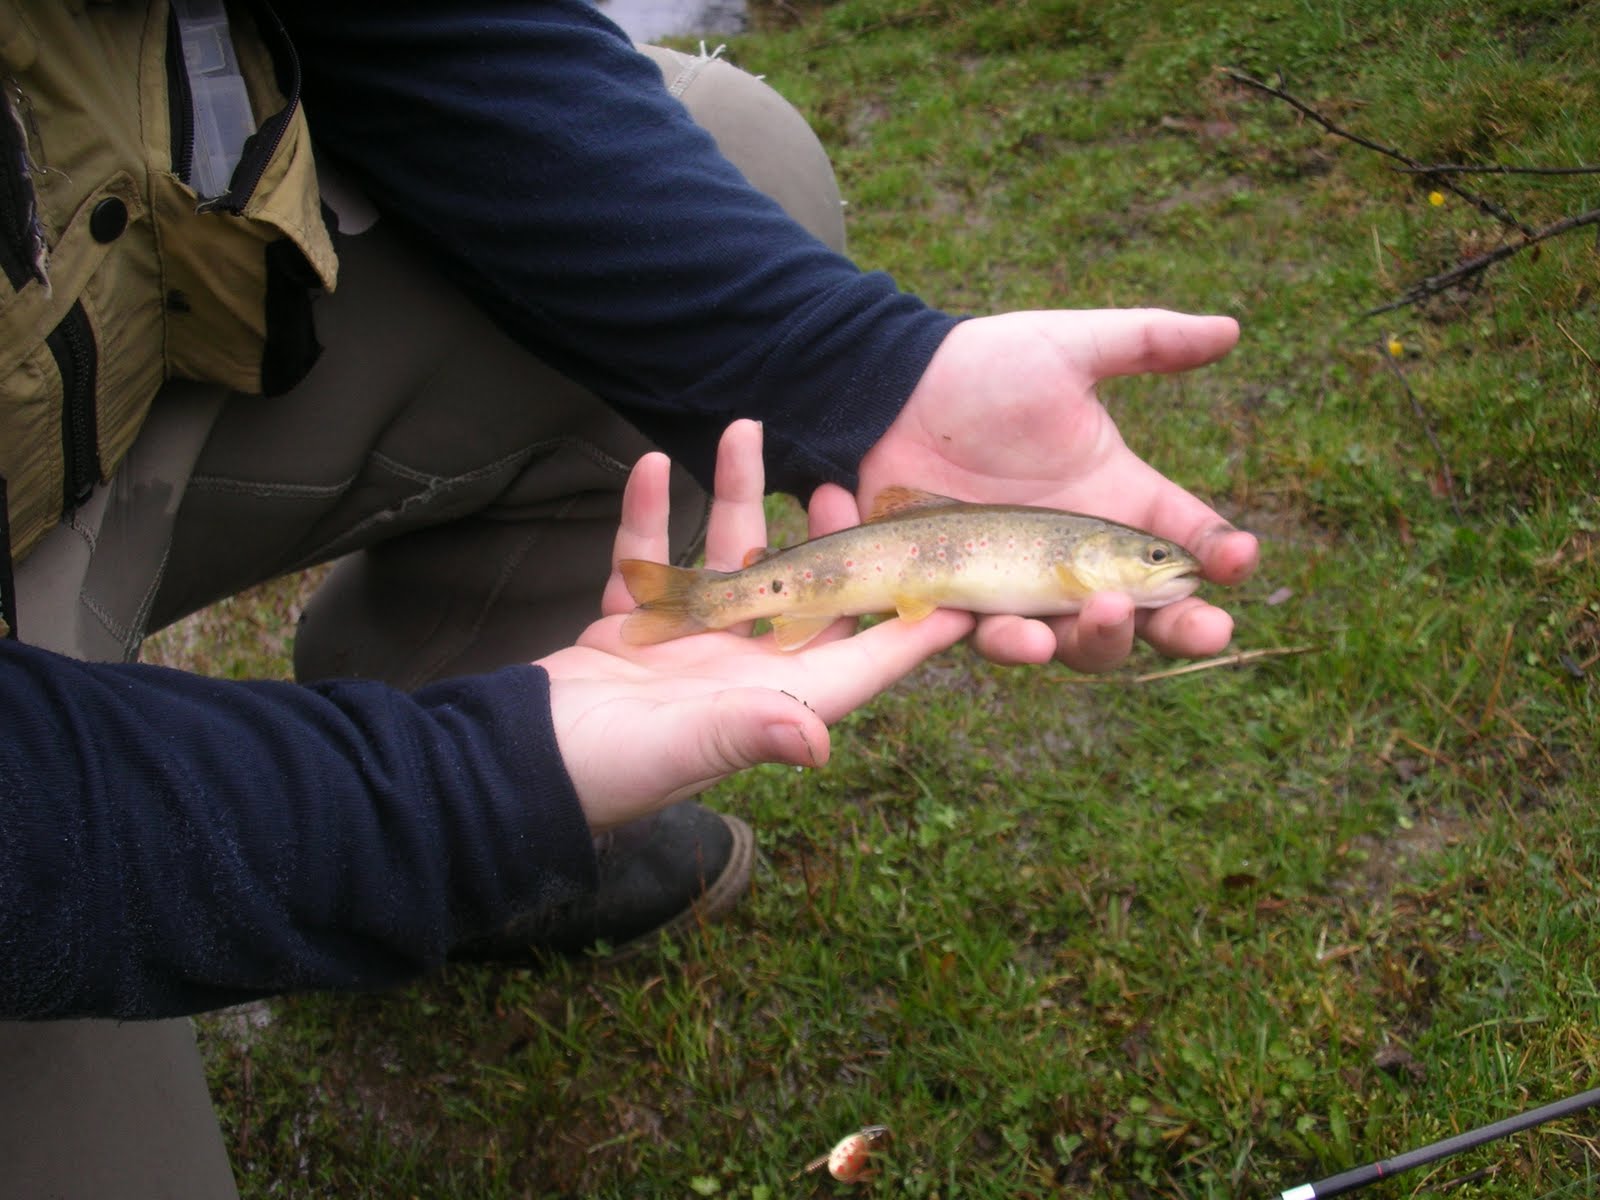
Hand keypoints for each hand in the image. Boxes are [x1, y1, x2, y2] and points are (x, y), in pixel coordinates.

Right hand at [540, 421, 973, 831]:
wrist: (508, 769)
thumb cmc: (600, 774)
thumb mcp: (679, 751)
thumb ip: (748, 733)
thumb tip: (818, 741)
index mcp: (773, 699)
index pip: (865, 659)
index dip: (916, 623)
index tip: (961, 579)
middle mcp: (742, 671)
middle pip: (806, 592)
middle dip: (830, 536)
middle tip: (845, 483)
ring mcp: (689, 647)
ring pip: (727, 557)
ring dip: (735, 497)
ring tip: (745, 431)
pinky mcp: (635, 629)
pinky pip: (650, 559)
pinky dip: (648, 514)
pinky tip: (648, 463)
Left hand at [858, 309, 1258, 671]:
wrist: (891, 393)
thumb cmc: (983, 369)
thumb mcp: (1068, 348)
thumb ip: (1145, 342)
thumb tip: (1229, 329)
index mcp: (1117, 501)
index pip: (1186, 542)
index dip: (1221, 556)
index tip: (1240, 558)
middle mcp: (1079, 557)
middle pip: (1147, 615)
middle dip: (1183, 628)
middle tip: (1207, 630)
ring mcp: (1022, 585)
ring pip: (1077, 642)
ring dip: (1101, 640)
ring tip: (1106, 615)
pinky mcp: (964, 602)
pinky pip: (995, 638)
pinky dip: (1014, 641)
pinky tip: (1026, 633)